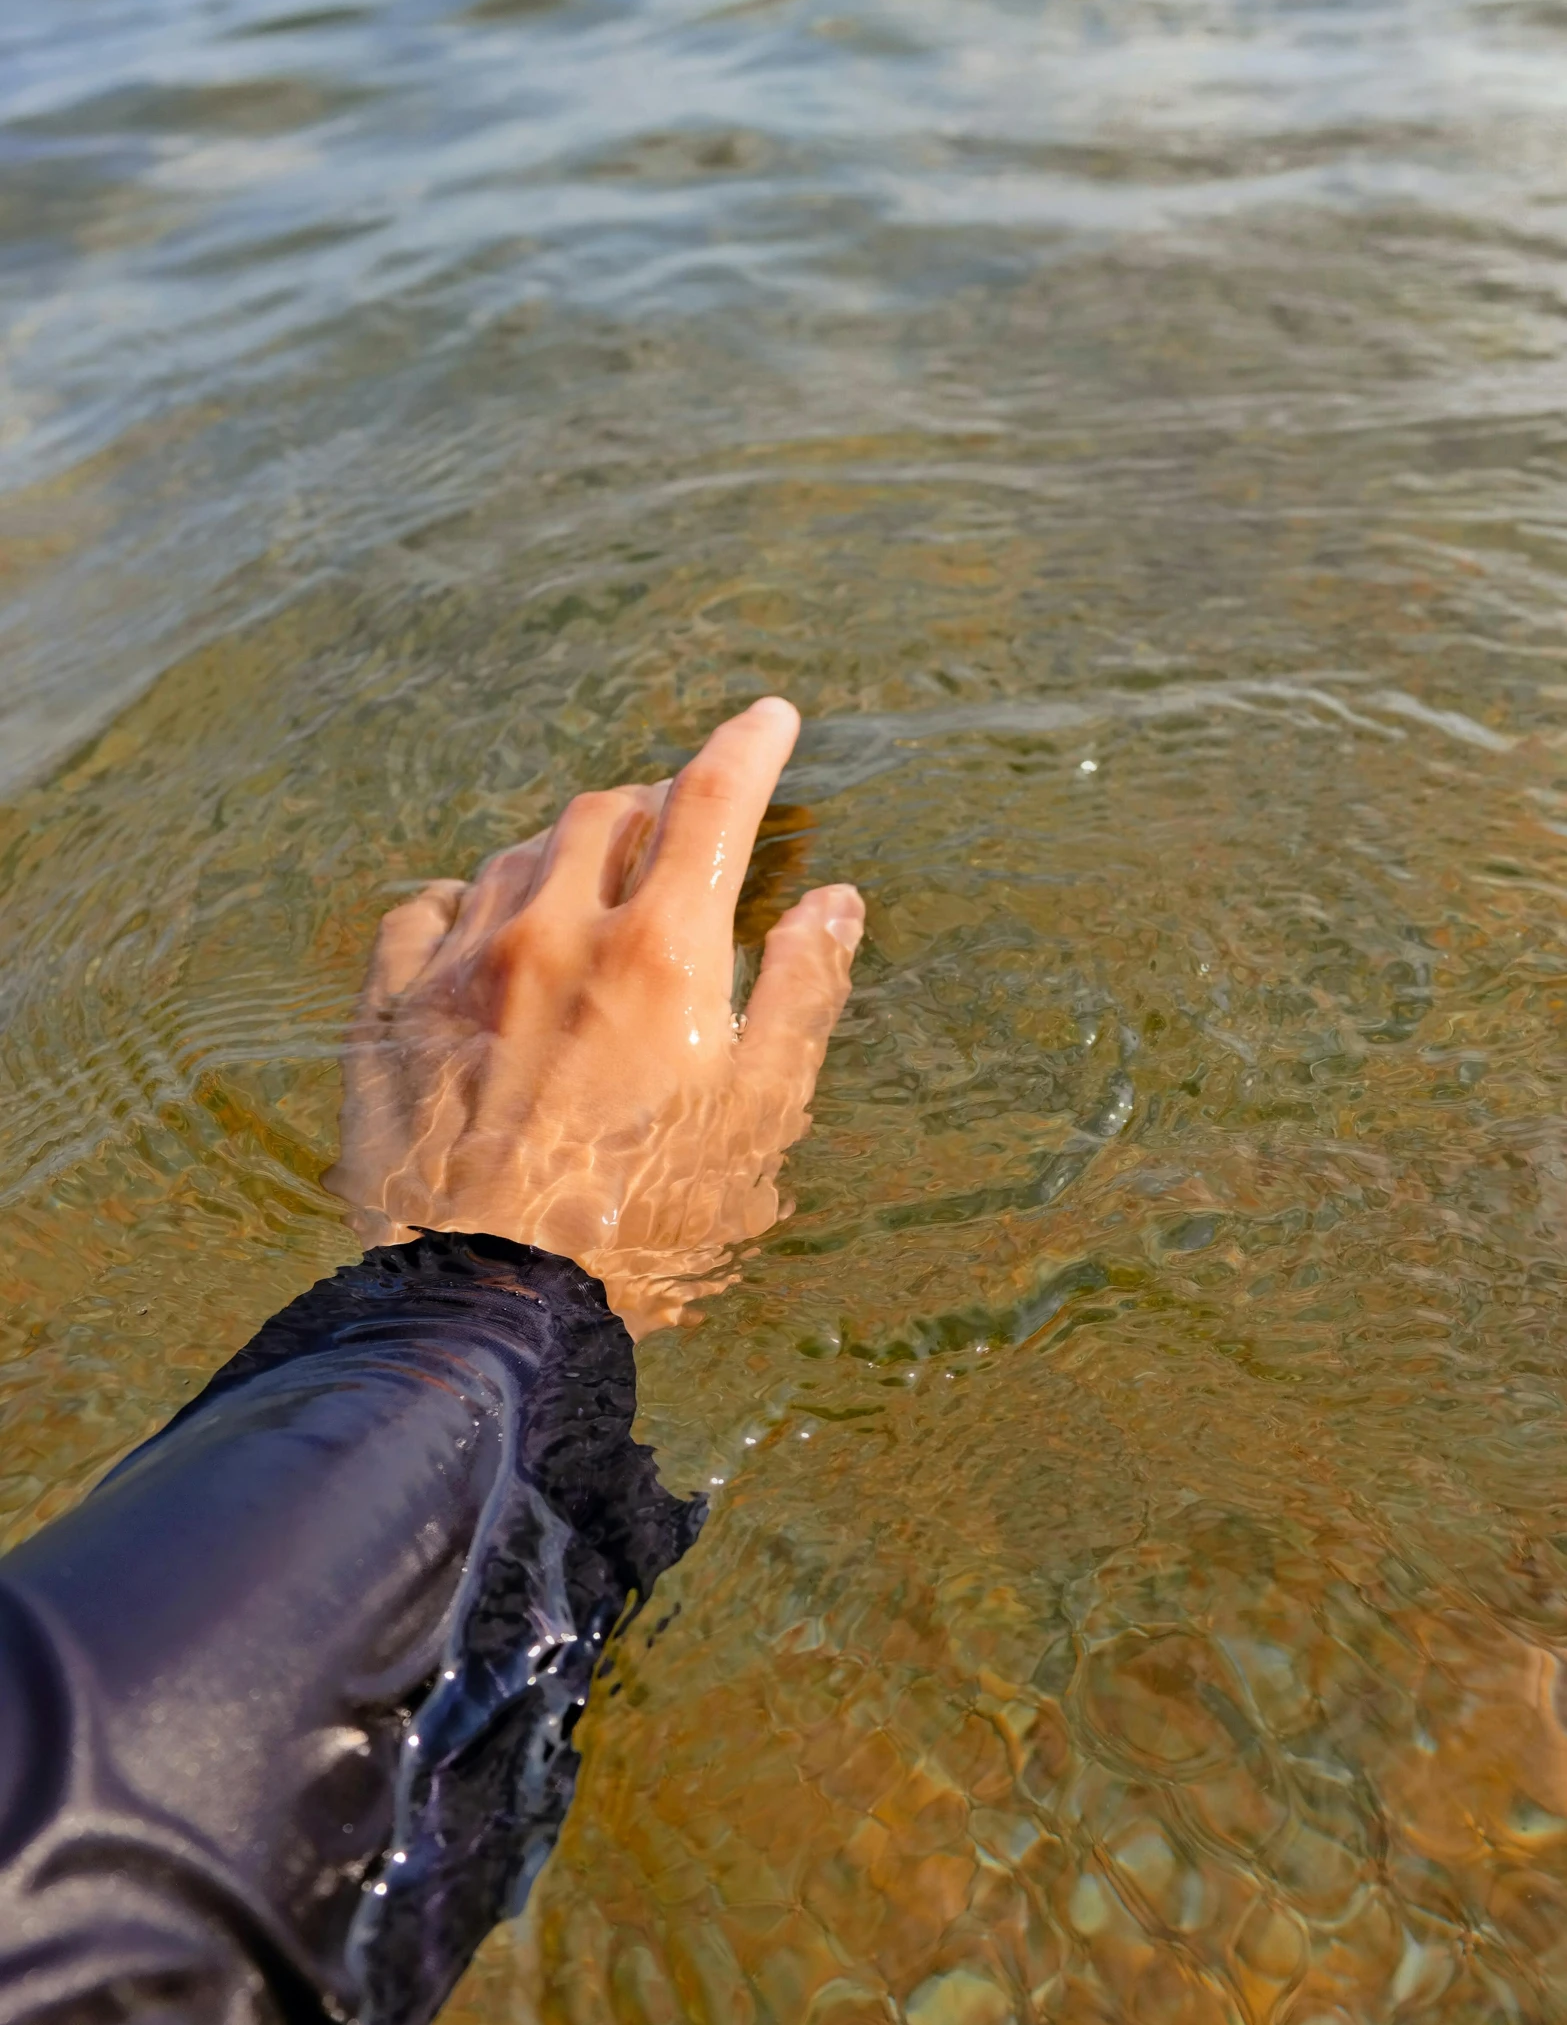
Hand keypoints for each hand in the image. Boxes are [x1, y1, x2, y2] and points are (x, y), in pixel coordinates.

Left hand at [324, 699, 863, 1335]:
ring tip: (589, 889)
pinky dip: (464, 902)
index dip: (749, 746)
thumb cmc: (644, 1225)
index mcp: (660, 950)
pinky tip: (481, 930)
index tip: (771, 719)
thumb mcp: (759, 1121)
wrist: (486, 1305)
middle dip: (652, 803)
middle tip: (676, 831)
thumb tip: (835, 902)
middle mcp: (556, 930)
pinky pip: (422, 911)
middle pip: (609, 811)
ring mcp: (463, 965)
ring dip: (565, 853)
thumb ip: (801, 998)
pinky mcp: (391, 1011)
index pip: (713, 800)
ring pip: (518, 856)